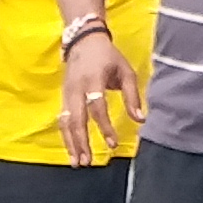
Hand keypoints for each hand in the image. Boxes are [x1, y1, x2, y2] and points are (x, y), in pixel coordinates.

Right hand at [61, 33, 134, 167]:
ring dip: (71, 143)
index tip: (113, 144)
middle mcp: (76, 88)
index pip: (97, 107)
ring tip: (78, 162)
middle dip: (81, 141)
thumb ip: (132, 96)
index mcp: (93, 79)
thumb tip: (140, 120)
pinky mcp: (63, 97)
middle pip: (76, 118)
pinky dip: (67, 136)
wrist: (83, 40)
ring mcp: (66, 93)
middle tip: (87, 161)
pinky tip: (72, 150)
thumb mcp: (125, 71)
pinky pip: (62, 119)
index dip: (105, 127)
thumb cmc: (108, 56)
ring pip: (65, 122)